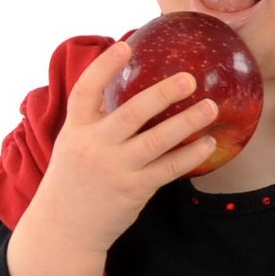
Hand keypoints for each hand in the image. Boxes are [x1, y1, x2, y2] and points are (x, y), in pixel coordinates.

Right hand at [34, 40, 218, 255]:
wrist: (63, 228)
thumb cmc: (73, 179)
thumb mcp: (73, 143)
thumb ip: (97, 119)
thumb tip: (130, 87)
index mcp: (76, 129)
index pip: (86, 90)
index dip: (104, 67)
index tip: (126, 46)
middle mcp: (94, 146)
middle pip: (131, 113)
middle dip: (163, 93)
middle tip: (189, 78)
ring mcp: (115, 169)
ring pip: (157, 140)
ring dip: (187, 122)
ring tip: (211, 107)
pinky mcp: (134, 190)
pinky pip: (169, 168)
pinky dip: (190, 154)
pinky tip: (208, 142)